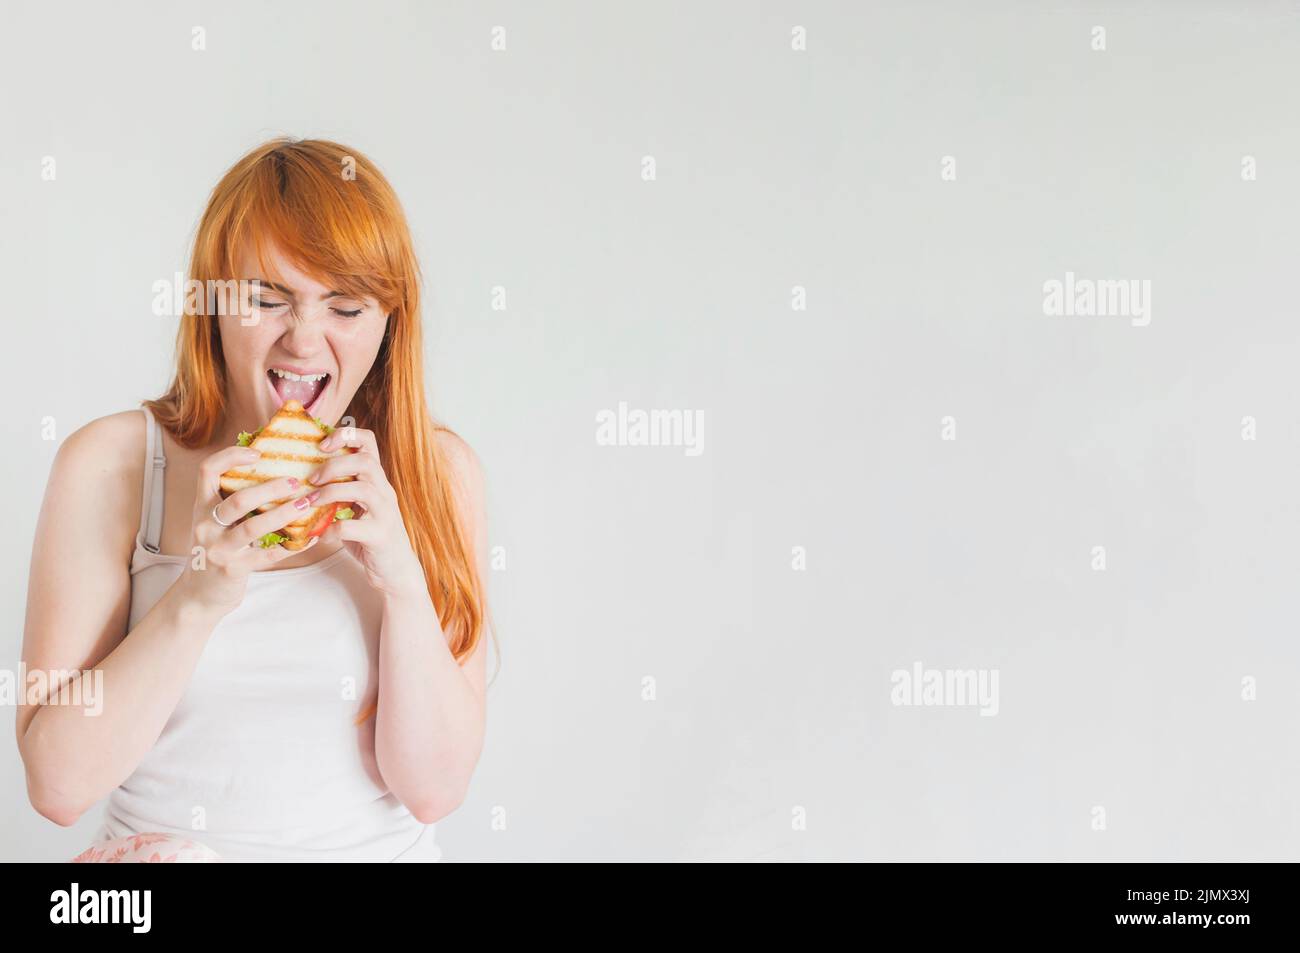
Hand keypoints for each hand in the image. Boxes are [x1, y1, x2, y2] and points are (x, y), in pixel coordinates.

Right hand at [176, 445, 318, 612]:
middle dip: (270, 488)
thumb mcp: (216, 522)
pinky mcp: (234, 569)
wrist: (198, 595)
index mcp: (202, 506)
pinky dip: (293, 545)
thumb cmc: (216, 550)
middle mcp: (206, 525)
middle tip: (296, 481)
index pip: (207, 470)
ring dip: (284, 513)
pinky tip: (312, 537)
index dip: (231, 456)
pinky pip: (269, 554)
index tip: (258, 452)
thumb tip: (272, 470)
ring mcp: (219, 549)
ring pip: (253, 527)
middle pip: (238, 499)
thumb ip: (234, 501)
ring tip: (307, 503)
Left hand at [307, 425, 427, 599]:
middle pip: (365, 461)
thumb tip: (298, 477)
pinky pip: (352, 527)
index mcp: (376, 480)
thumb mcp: (355, 508)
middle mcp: (384, 491)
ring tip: (311, 501)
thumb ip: (337, 491)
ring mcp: (385, 513)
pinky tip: (319, 534)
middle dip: (333, 465)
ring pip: (363, 489)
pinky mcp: (380, 536)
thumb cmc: (368, 537)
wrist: (395, 570)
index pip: (368, 441)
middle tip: (311, 478)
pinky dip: (331, 528)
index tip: (321, 445)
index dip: (345, 434)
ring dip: (330, 493)